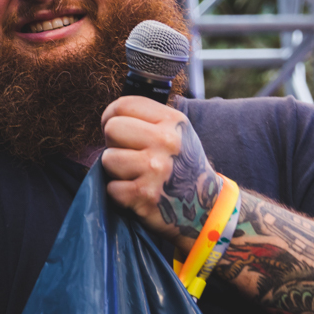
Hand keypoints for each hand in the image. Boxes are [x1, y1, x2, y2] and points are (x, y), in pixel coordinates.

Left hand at [101, 97, 222, 255]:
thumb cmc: (182, 166)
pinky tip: (137, 193)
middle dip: (114, 144)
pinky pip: (111, 187)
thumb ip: (148, 120)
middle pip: (112, 129)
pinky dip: (119, 194)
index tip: (115, 130)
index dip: (111, 117)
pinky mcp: (144, 195)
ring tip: (135, 175)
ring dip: (115, 170)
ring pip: (107, 158)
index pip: (124, 105)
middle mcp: (166, 142)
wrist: (205, 208)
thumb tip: (110, 116)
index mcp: (173, 121)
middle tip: (129, 155)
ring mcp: (156, 169)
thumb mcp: (177, 133)